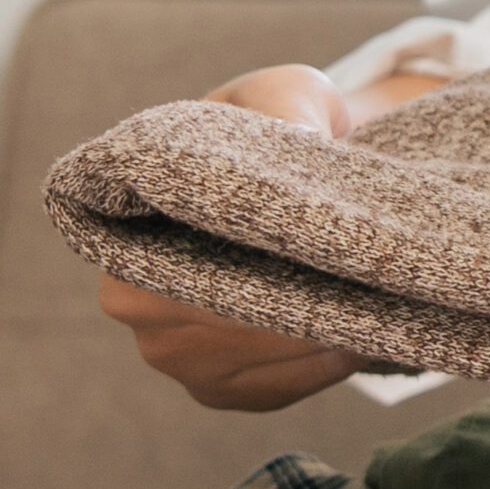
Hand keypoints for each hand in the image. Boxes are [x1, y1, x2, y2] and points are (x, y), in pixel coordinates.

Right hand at [95, 63, 433, 410]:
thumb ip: (292, 110)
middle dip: (293, 308)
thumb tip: (301, 143)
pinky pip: (268, 393)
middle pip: (220, 324)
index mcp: (123, 223)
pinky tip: (352, 340)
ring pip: (248, 363)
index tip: (317, 256)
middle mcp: (126, 296)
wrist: (296, 177)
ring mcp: (166, 351)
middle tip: (360, 287)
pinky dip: (317, 370)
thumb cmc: (282, 125)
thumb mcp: (287, 96)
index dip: (257, 267)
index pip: (180, 269)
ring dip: (313, 341)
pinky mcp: (212, 387)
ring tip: (366, 309)